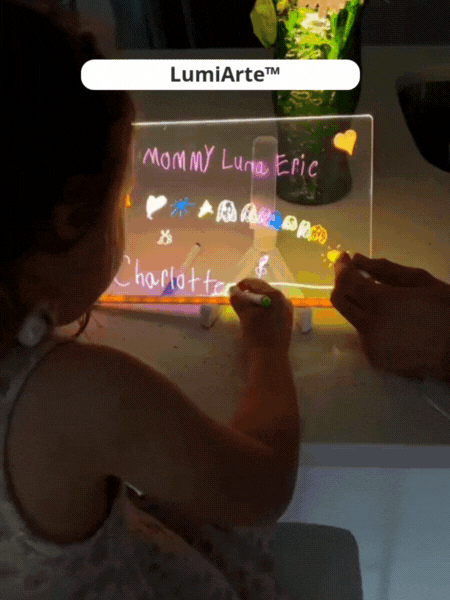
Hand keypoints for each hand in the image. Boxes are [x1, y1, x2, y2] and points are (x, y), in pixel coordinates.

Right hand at [230, 278, 293, 353]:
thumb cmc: (256, 334)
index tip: (233, 292)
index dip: (242, 285)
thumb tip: (233, 290)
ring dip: (256, 301)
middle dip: (249, 293)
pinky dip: (264, 309)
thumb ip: (238, 299)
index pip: (254, 283)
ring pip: (268, 299)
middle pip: (263, 289)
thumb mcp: (244, 315)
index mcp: (273, 295)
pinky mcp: (287, 319)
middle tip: (238, 302)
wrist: (270, 357)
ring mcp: (287, 309)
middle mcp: (283, 299)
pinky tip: (258, 318)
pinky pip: (273, 308)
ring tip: (247, 311)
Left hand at [331, 253, 449, 381]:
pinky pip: (364, 334)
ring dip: (359, 304)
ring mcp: (370, 345)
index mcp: (381, 302)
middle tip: (357, 275)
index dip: (342, 267)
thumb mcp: (422, 282)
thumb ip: (387, 270)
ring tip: (384, 298)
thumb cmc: (448, 312)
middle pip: (339, 300)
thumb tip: (358, 259)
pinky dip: (371, 322)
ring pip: (351, 317)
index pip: (346, 281)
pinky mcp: (375, 359)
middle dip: (344, 284)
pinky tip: (392, 320)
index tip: (345, 258)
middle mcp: (368, 325)